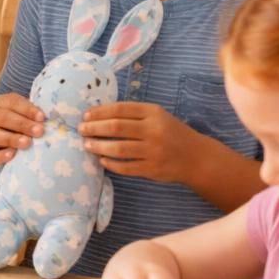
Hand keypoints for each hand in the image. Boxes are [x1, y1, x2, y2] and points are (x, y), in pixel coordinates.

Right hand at [0, 92, 45, 168]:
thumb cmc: (17, 127)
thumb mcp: (24, 116)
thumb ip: (34, 117)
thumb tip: (48, 121)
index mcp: (0, 103)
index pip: (13, 102)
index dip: (28, 109)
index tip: (42, 117)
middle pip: (3, 118)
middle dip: (22, 124)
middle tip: (39, 131)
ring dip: (11, 139)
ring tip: (27, 143)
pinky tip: (11, 155)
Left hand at [81, 103, 205, 183]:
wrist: (197, 157)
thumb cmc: (171, 133)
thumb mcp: (157, 116)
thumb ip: (133, 114)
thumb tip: (98, 114)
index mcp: (153, 113)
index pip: (120, 109)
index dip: (99, 112)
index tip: (85, 115)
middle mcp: (154, 131)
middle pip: (117, 128)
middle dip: (94, 128)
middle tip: (81, 130)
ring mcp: (154, 151)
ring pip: (119, 149)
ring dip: (99, 146)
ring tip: (87, 145)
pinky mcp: (153, 169)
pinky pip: (126, 167)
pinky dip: (111, 164)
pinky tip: (102, 160)